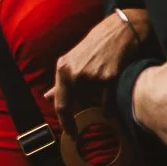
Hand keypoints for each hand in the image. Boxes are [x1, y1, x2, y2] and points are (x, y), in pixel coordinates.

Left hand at [53, 10, 149, 134]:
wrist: (118, 31)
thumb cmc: (95, 46)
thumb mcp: (72, 60)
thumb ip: (60, 81)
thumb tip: (48, 97)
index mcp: (63, 69)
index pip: (60, 103)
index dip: (65, 121)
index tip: (70, 133)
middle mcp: (75, 73)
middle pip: (79, 104)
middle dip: (86, 103)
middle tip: (94, 93)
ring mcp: (92, 76)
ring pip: (94, 102)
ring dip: (98, 99)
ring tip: (103, 82)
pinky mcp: (109, 77)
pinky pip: (108, 102)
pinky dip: (109, 107)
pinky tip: (111, 104)